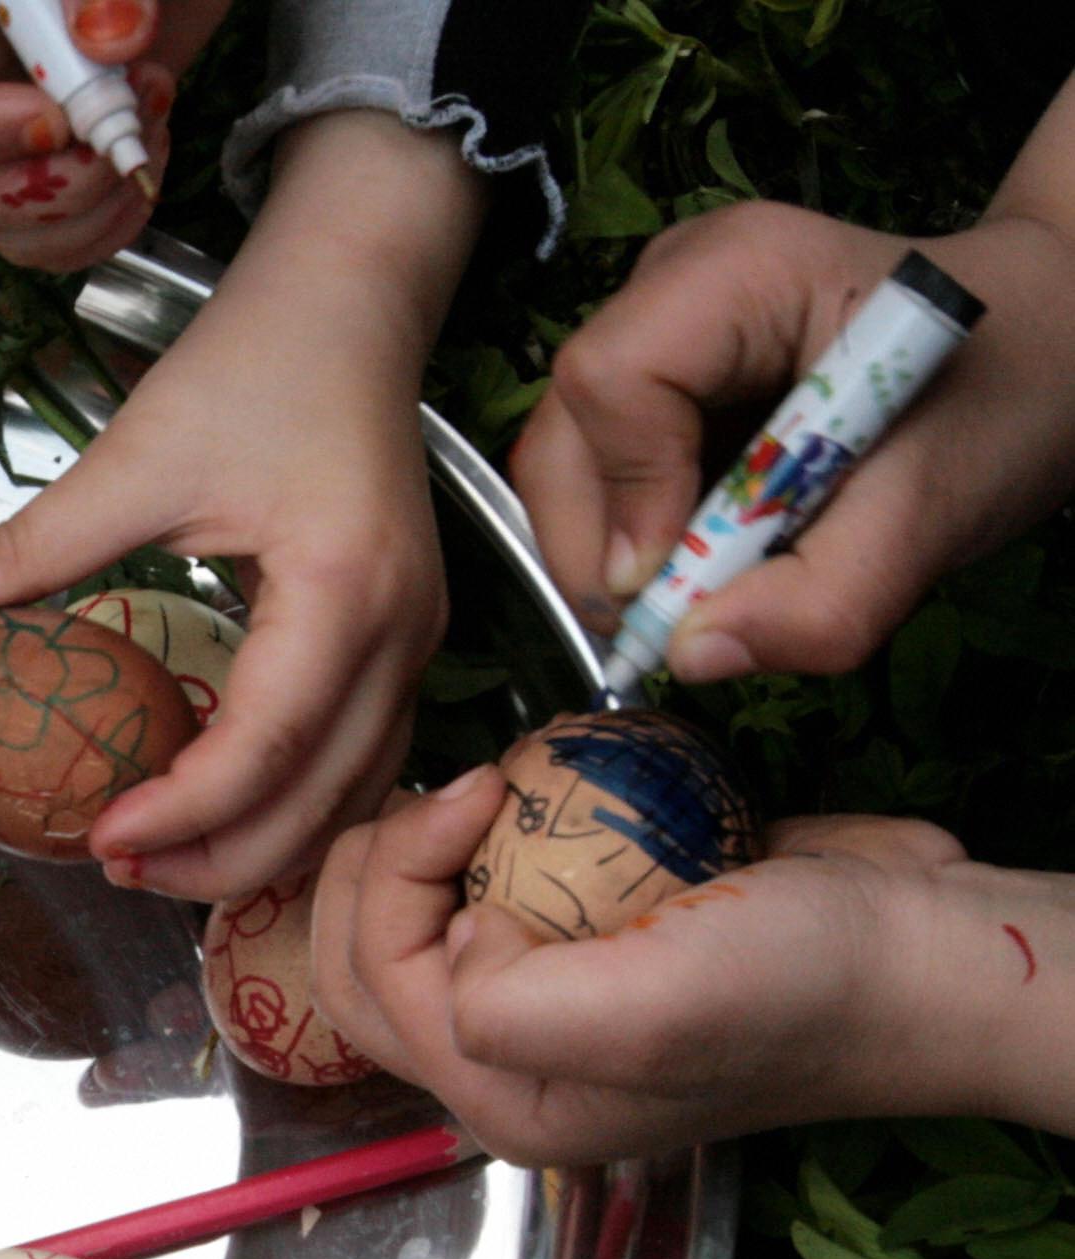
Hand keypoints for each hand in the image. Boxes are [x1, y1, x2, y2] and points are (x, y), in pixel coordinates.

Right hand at [0, 0, 217, 270]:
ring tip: (148, 116)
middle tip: (126, 117)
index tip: (52, 117)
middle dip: (54, 182)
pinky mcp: (55, 167)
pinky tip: (147, 145)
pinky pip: (64, 238)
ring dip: (96, 200)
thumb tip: (111, 39)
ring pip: (14, 232)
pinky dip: (117, 215)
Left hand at [0, 110, 482, 897]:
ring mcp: (416, 644)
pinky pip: (361, 764)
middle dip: (218, 859)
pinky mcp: (405, 644)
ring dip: (259, 846)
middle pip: (320, 801)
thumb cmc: (255, 366)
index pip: (264, 745)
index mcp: (341, 590)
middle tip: (116, 872)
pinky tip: (216, 817)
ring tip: (154, 859)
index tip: (99, 840)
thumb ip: (35, 544)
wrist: (347, 305)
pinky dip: (295, 810)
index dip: (181, 810)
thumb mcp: (135, 456)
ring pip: (353, 798)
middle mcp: (400, 633)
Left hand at [308, 767, 991, 1163]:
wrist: (922, 951)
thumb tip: (453, 939)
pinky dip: (487, 832)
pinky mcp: (586, 934)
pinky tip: (531, 788)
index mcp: (501, 1098)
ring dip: (429, 841)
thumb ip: (502, 1005)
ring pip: (415, 915)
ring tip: (493, 786)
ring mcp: (546, 994)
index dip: (399, 871)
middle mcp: (509, 1058)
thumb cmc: (800, 992)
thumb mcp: (641, 1014)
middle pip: (365, 956)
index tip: (480, 790)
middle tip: (466, 787)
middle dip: (385, 860)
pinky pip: (485, 881)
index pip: (372, 979)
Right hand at [513, 128, 1074, 680]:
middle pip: (561, 434)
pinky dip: (636, 543)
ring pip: (564, 465)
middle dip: (601, 550)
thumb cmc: (1011, 391)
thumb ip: (830, 595)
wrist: (1049, 339)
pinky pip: (596, 476)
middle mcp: (670, 284)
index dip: (626, 494)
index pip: (611, 379)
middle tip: (679, 623)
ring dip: (618, 557)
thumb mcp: (943, 505)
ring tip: (707, 594)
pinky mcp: (650, 378)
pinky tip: (710, 557)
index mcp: (741, 273)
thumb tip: (691, 657)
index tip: (680, 580)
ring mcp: (650, 327)